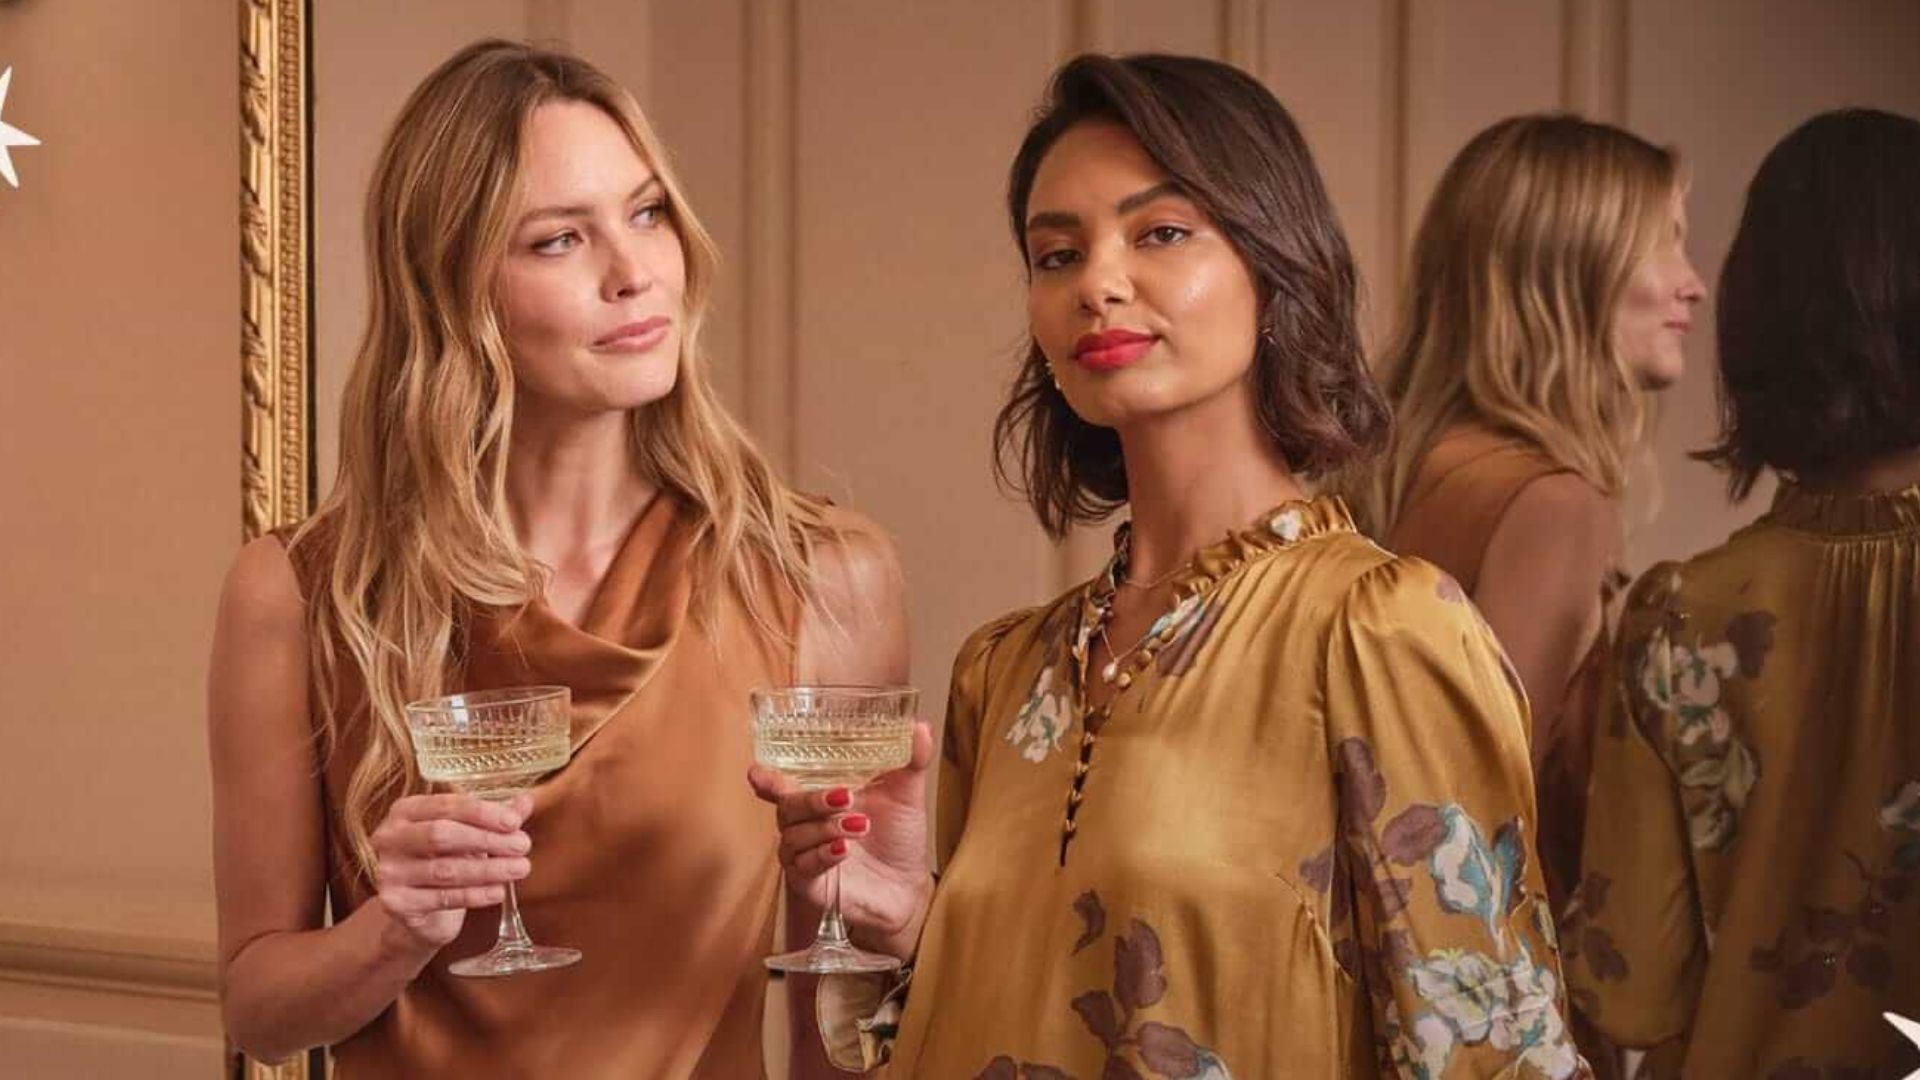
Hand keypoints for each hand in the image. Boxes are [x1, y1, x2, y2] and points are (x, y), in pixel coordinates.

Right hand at [369, 793, 532, 954]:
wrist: (417, 913)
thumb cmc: (443, 862)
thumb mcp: (467, 836)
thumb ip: (494, 819)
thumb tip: (527, 802)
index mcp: (406, 811)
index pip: (446, 805)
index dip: (482, 813)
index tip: (514, 822)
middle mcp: (390, 837)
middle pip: (442, 834)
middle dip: (487, 839)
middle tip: (521, 846)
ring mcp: (389, 871)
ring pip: (445, 869)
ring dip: (488, 869)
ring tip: (519, 868)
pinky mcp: (395, 903)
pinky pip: (442, 898)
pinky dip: (475, 895)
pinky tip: (498, 891)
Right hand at [748, 721, 936, 958]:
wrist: (907, 885)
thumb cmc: (898, 836)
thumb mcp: (906, 794)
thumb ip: (911, 760)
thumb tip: (921, 727)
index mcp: (818, 797)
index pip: (780, 786)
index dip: (766, 779)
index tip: (758, 773)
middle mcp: (805, 824)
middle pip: (787, 806)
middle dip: (811, 799)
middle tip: (844, 796)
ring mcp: (804, 854)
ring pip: (794, 836)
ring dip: (825, 827)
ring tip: (860, 825)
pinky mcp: (809, 882)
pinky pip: (803, 866)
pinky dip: (822, 854)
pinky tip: (843, 849)